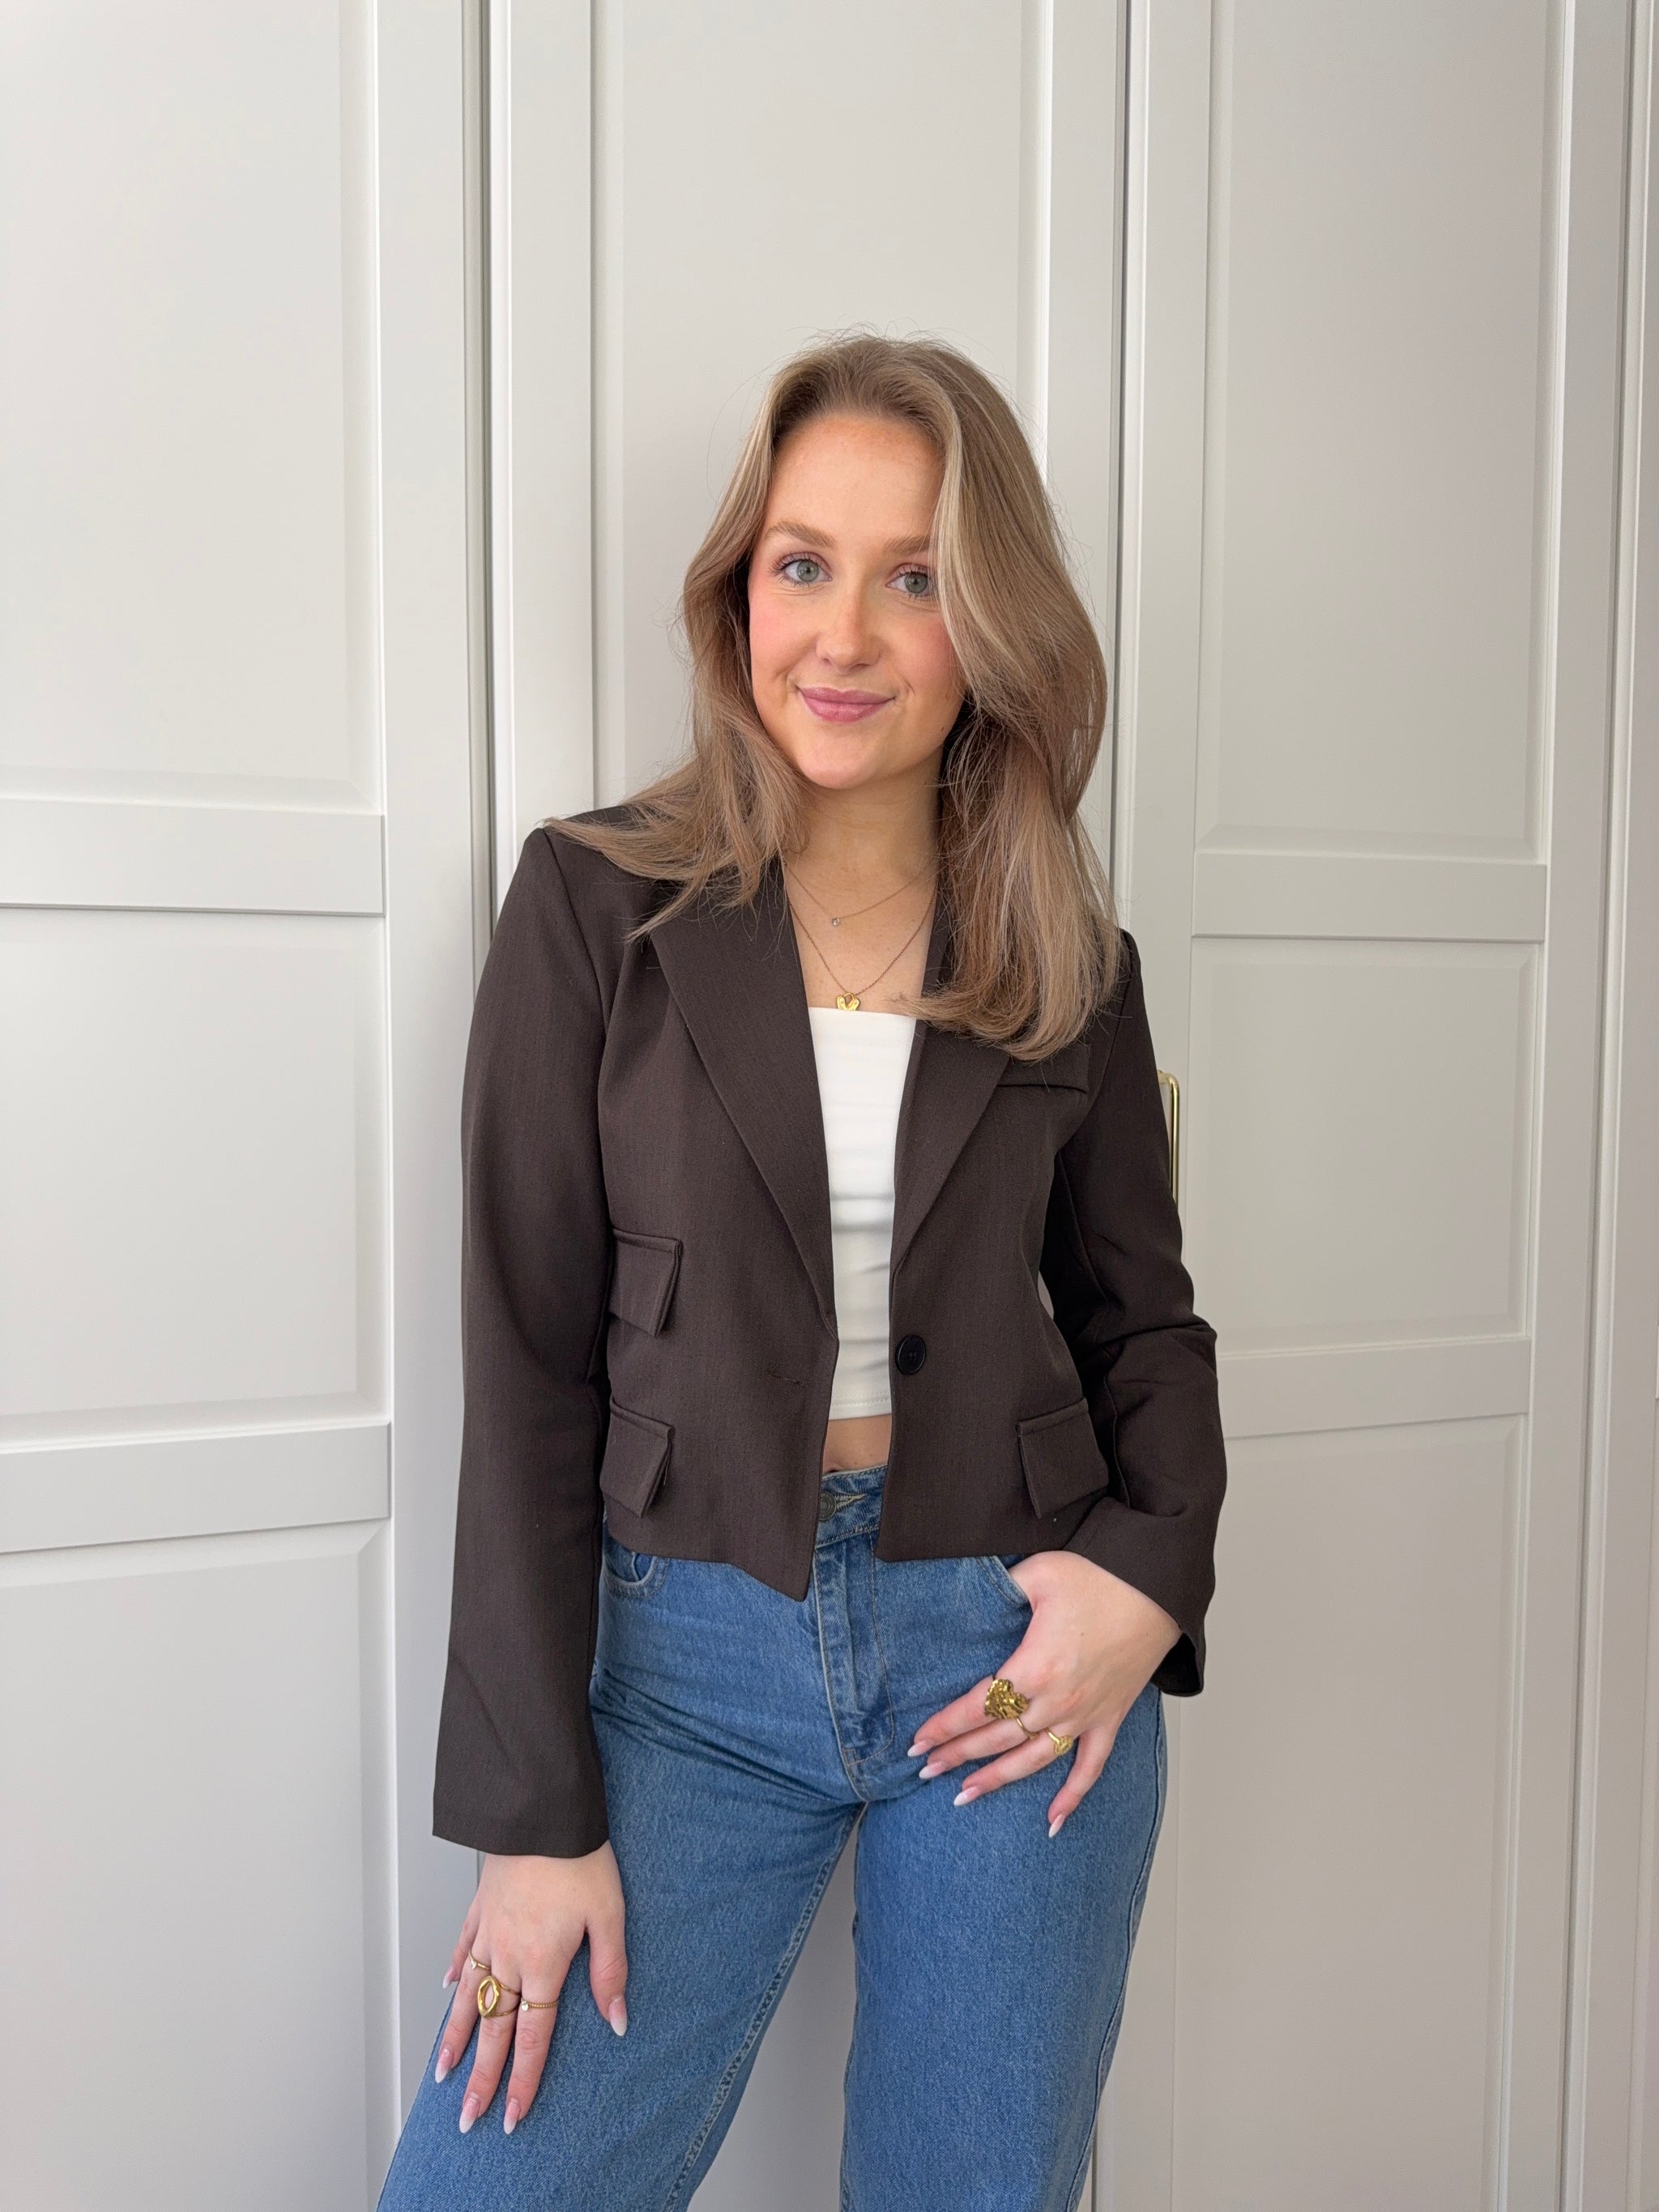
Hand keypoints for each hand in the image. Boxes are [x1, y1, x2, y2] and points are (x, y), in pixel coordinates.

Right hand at [434, 1844, 628, 2135]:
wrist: (542, 1811)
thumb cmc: (580, 1858)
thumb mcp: (610, 1916)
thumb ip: (610, 1972)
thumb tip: (617, 2021)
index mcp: (542, 1964)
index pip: (531, 2037)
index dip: (522, 2080)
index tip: (511, 2116)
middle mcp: (508, 1956)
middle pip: (492, 2028)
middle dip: (481, 2077)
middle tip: (467, 2116)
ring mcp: (489, 1931)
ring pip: (469, 1996)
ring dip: (457, 2037)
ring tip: (444, 2072)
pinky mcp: (480, 1906)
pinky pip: (462, 1948)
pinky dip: (454, 1973)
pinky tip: (446, 1991)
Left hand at [907, 1553, 1179, 1837]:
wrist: (1155, 1587)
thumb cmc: (1099, 1575)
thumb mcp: (1037, 1573)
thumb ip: (998, 1587)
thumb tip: (969, 1591)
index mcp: (1034, 1667)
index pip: (978, 1706)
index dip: (945, 1727)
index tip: (917, 1743)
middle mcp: (1057, 1700)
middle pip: (997, 1737)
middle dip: (957, 1755)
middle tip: (926, 1770)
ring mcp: (1085, 1714)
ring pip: (1033, 1759)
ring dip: (997, 1780)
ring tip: (965, 1796)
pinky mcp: (1110, 1717)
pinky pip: (1090, 1768)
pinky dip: (1072, 1797)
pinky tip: (1052, 1822)